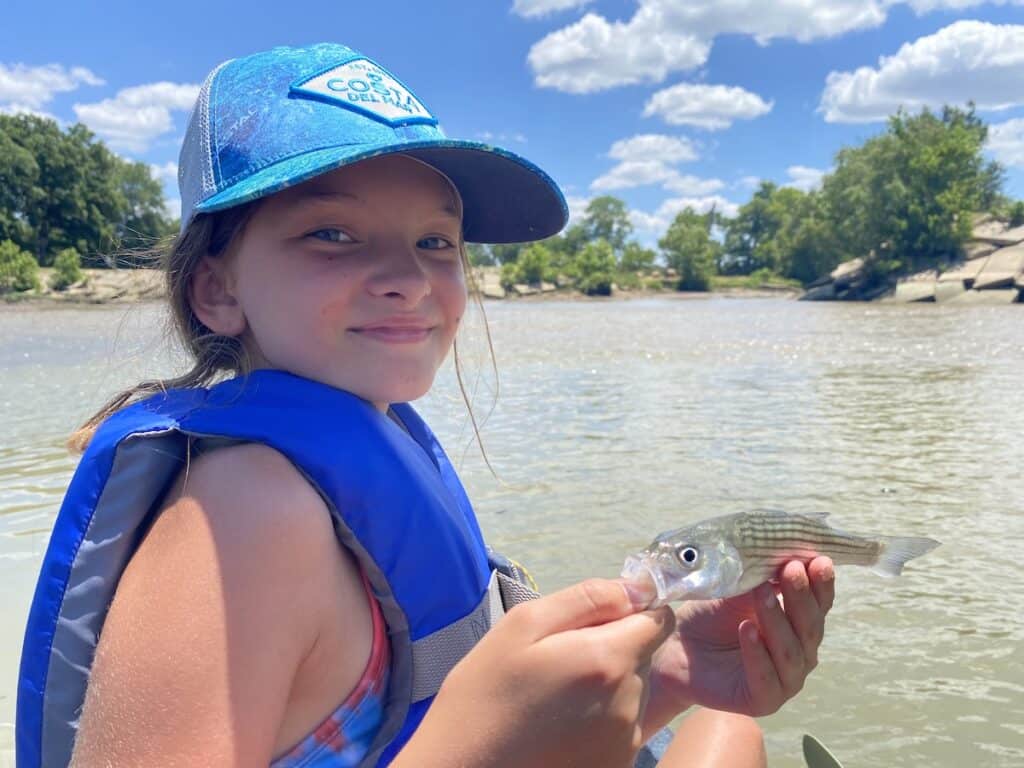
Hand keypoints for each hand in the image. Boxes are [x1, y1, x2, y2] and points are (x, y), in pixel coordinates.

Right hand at [396, 578, 675, 767]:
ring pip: (634, 690)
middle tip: (562, 658)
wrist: (465, 767)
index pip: (660, 620)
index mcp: (608, 659)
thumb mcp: (522, 625)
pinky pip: (624, 725)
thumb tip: (636, 587)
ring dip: (608, 683)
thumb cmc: (485, 691)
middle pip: (644, 655)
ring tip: (558, 693)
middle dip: (614, 647)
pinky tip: (562, 722)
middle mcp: (629, 702)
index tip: (598, 620)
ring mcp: (626, 740)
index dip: (633, 611)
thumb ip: (587, 598)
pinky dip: (602, 718)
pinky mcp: (618, 764)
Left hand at [641, 557, 834, 734]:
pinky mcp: (764, 700)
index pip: (819, 604)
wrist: (677, 648)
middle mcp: (801, 653)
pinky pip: (766, 677)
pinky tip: (747, 630)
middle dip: (801, 596)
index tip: (818, 559)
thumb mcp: (737, 591)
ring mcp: (786, 680)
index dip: (821, 583)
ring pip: (791, 651)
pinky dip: (757, 653)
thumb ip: (762, 578)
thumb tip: (785, 553)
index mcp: (800, 625)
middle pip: (809, 626)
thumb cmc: (711, 617)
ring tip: (762, 594)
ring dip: (777, 620)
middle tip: (791, 569)